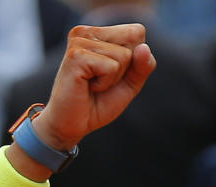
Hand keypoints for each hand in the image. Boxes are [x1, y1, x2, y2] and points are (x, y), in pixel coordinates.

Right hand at [31, 24, 155, 150]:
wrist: (72, 125)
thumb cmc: (97, 103)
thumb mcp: (129, 83)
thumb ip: (143, 65)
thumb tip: (143, 48)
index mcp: (97, 33)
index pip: (136, 32)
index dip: (133, 59)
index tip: (109, 74)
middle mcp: (85, 32)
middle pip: (133, 39)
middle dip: (125, 67)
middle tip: (100, 80)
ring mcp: (78, 42)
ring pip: (124, 54)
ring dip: (113, 78)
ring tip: (92, 84)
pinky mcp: (75, 56)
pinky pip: (111, 67)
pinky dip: (104, 83)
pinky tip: (87, 86)